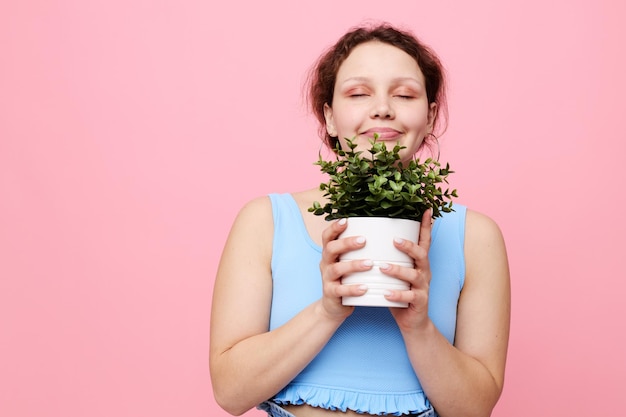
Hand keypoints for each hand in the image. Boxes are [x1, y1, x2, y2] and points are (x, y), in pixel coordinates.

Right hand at [318, 218, 372, 319]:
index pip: (327, 237)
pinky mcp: (331, 294)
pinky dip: (353, 289)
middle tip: (364, 240)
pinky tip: (365, 288)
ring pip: (337, 269)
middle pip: (331, 249)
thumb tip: (382, 233)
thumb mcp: (347, 264)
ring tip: (369, 264)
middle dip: (346, 243)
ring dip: (353, 265)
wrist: (333, 307)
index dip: (334, 228)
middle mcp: (326, 264)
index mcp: (329, 254)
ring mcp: (327, 279)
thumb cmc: (346, 280)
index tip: (346, 220)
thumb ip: (358, 252)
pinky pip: (341, 290)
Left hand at [383, 209, 433, 331]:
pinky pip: (409, 298)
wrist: (413, 322)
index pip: (424, 241)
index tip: (426, 209)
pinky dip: (397, 296)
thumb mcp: (396, 274)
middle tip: (395, 240)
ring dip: (398, 271)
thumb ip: (388, 257)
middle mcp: (424, 273)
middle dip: (409, 246)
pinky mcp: (419, 303)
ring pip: (414, 276)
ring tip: (382, 267)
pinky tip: (385, 294)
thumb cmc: (400, 293)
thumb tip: (369, 237)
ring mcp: (423, 288)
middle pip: (422, 255)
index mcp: (418, 263)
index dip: (426, 226)